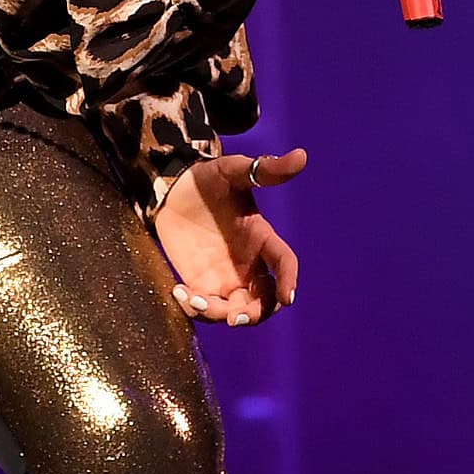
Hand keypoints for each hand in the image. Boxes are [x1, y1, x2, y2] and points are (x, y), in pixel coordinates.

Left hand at [153, 148, 306, 326]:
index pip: (284, 263)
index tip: (286, 296)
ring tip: (196, 299)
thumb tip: (301, 155)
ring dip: (221, 314)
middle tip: (235, 318)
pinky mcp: (201, 284)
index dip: (288, 279)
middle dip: (254, 314)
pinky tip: (179, 292)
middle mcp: (249, 264)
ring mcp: (225, 277)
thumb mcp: (233, 171)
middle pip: (264, 301)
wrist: (171, 190)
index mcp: (262, 238)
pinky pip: (205, 308)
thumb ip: (265, 170)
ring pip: (235, 311)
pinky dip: (195, 309)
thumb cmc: (207, 179)